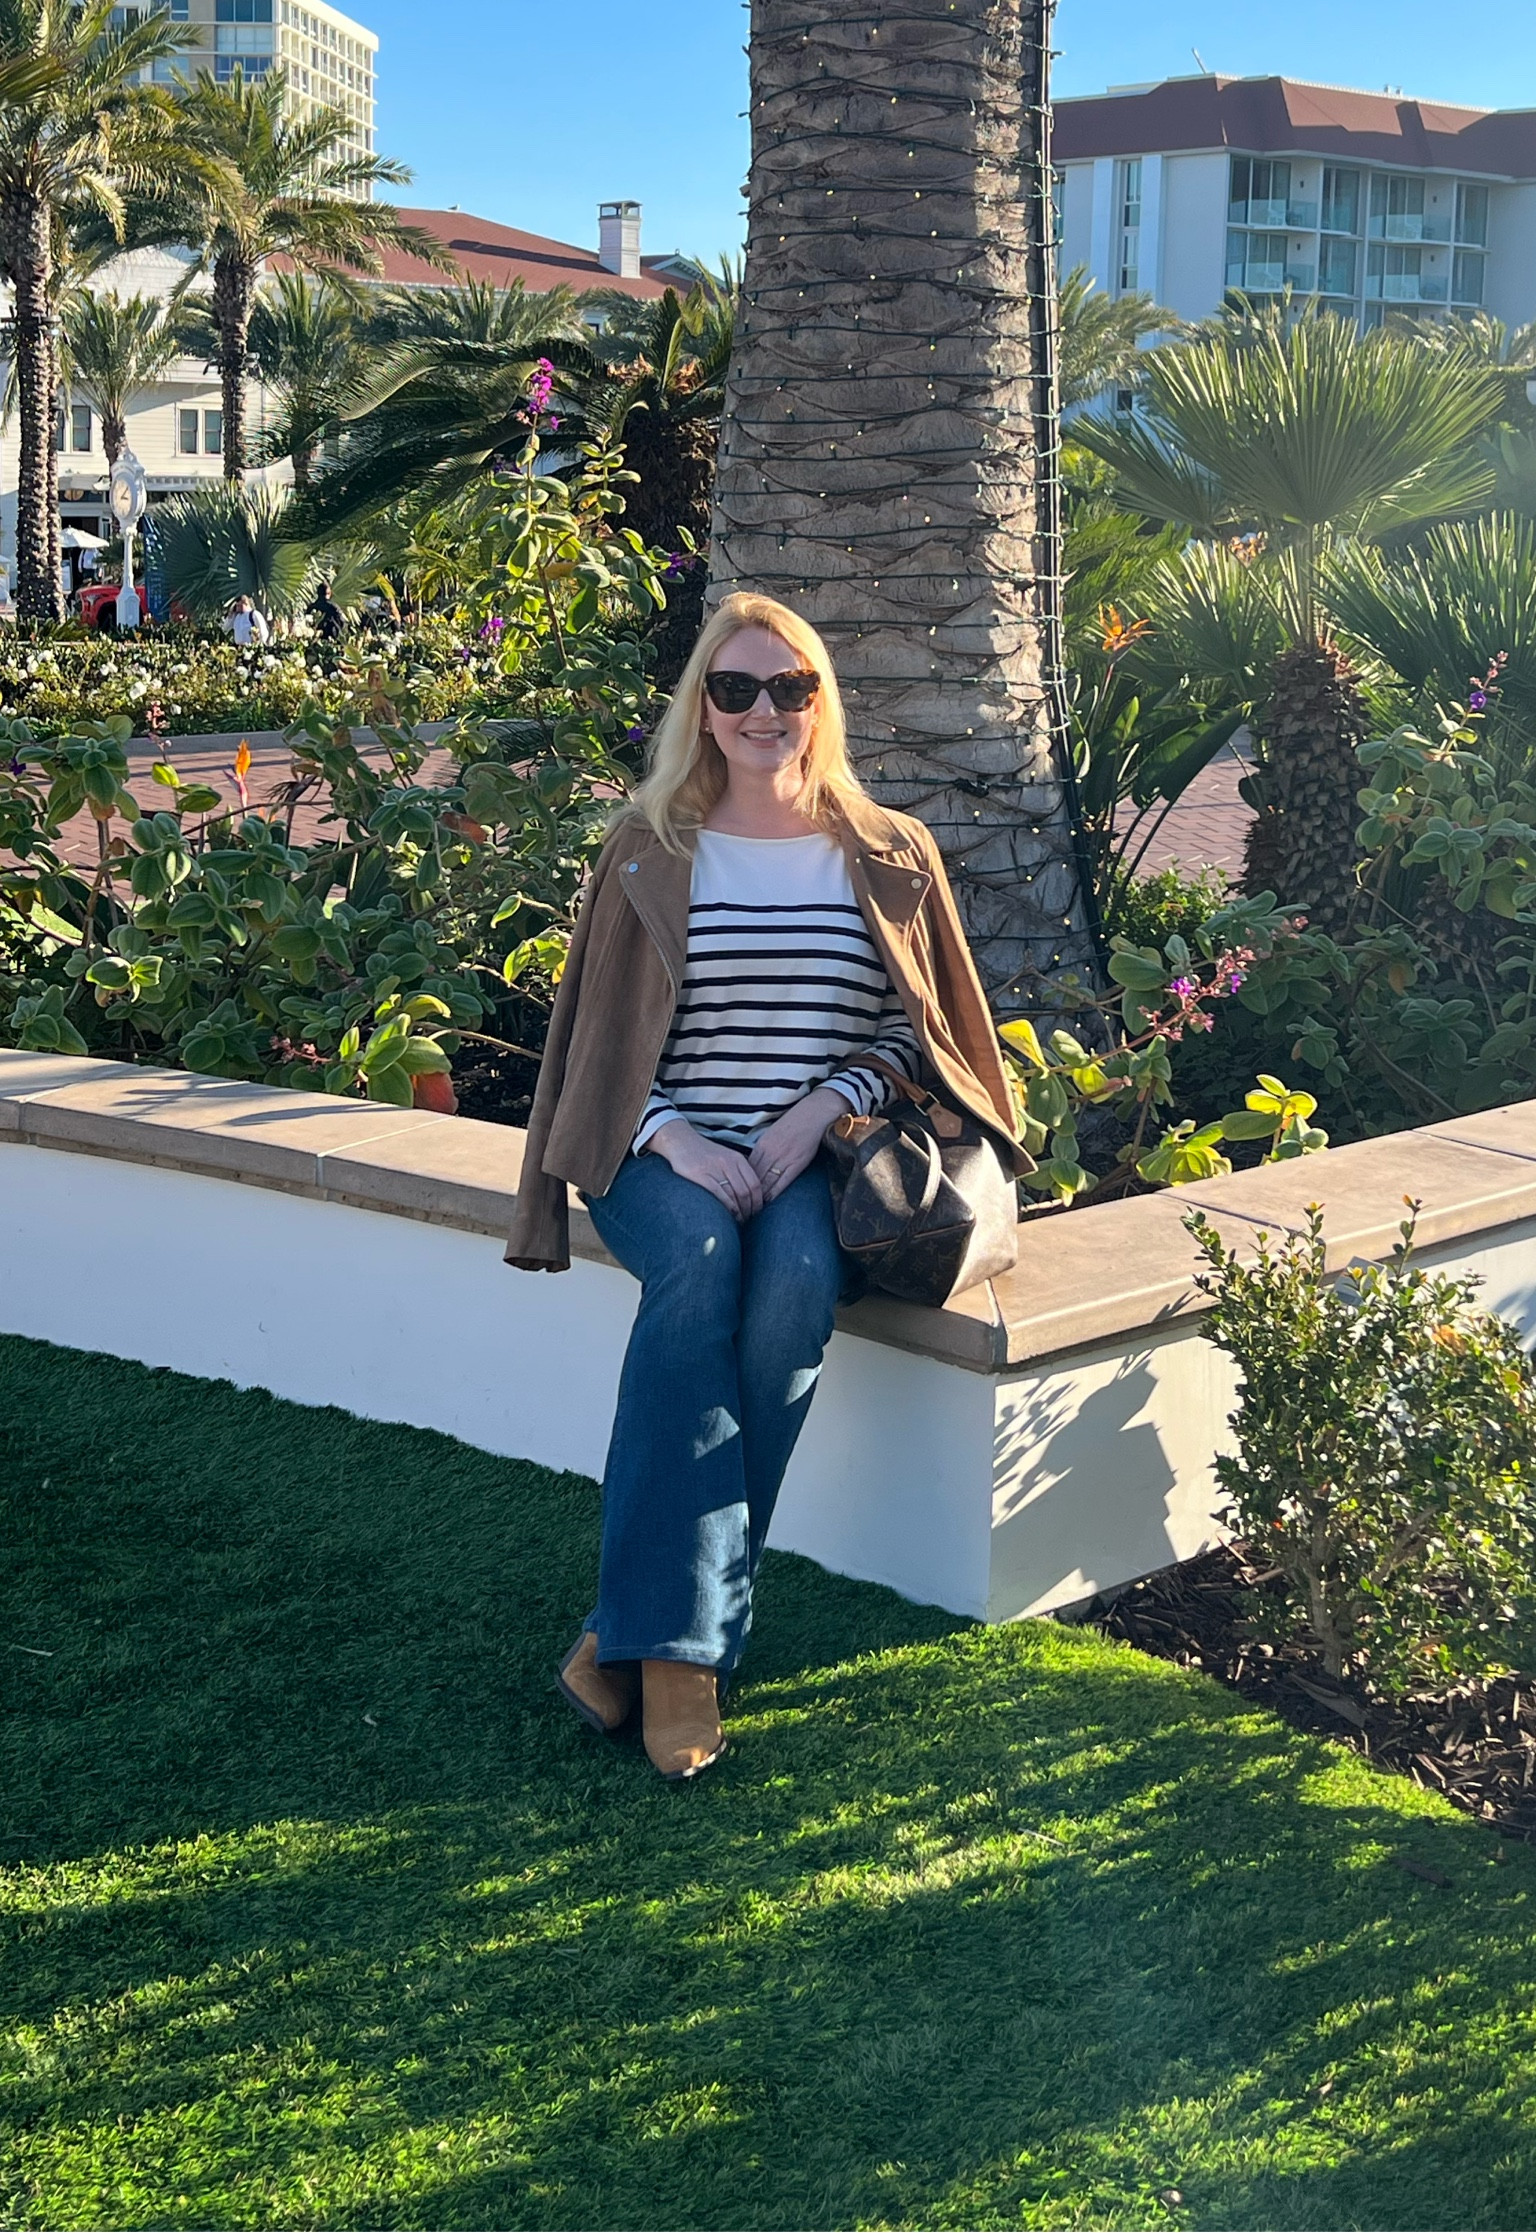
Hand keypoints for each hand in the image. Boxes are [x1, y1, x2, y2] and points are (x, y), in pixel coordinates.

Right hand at [648, 1119, 763, 1219]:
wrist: (680, 1141)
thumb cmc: (703, 1154)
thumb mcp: (725, 1158)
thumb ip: (738, 1172)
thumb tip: (751, 1196)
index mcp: (737, 1159)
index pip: (755, 1184)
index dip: (758, 1202)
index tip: (757, 1213)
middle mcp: (728, 1163)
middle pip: (746, 1192)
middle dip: (750, 1211)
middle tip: (748, 1222)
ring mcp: (714, 1168)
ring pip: (734, 1195)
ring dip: (739, 1212)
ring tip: (738, 1222)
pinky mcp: (700, 1175)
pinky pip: (719, 1194)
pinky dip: (726, 1208)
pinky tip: (727, 1216)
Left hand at [748, 1086, 851, 1204]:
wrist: (814, 1114)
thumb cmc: (794, 1123)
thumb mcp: (772, 1134)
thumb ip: (763, 1149)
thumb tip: (754, 1164)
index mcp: (762, 1145)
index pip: (747, 1168)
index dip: (742, 1182)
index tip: (738, 1193)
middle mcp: (770, 1153)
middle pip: (754, 1177)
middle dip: (748, 1192)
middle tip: (742, 1206)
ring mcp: (783, 1159)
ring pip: (765, 1182)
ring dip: (759, 1196)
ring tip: (753, 1209)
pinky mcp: (796, 1164)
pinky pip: (781, 1183)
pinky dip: (773, 1194)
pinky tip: (769, 1203)